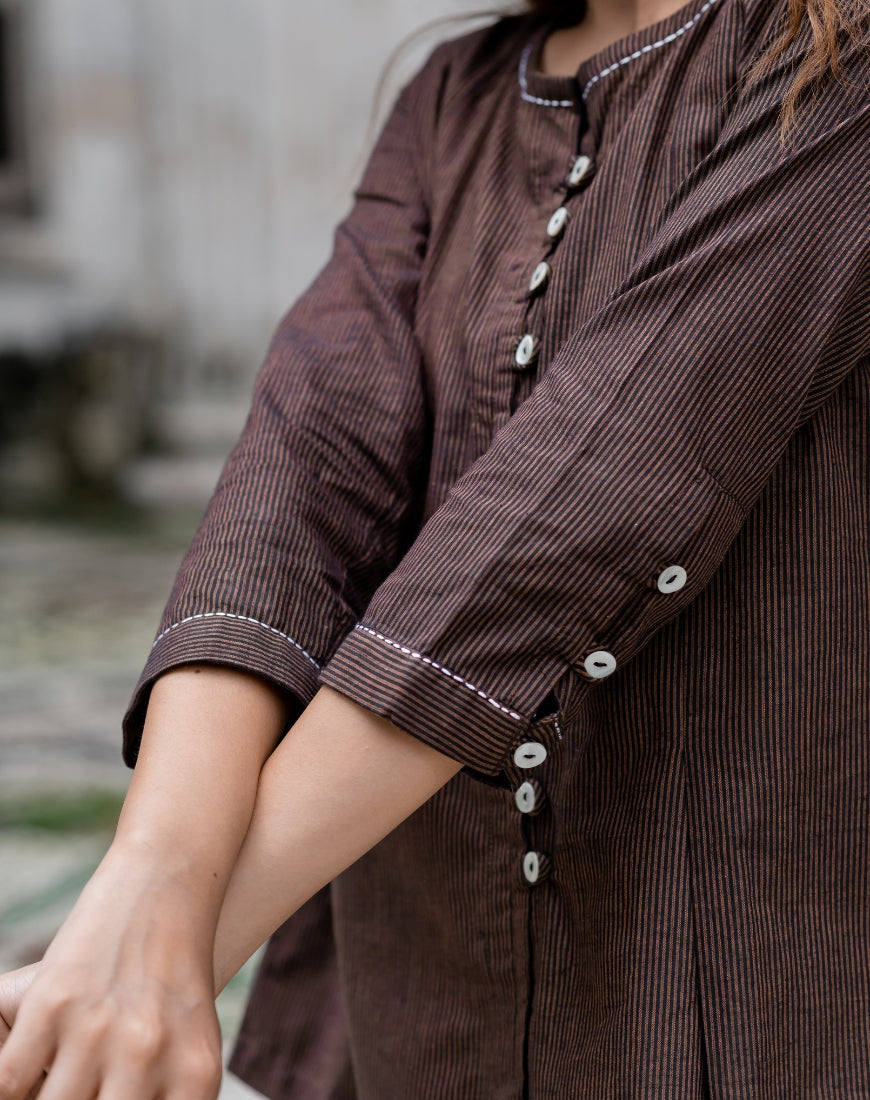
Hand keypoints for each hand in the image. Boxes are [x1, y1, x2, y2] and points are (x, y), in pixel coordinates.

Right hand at [0, 848, 222, 1099]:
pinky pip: (8, 1079)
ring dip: (47, 1096)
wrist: (165, 892)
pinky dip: (12, 1081)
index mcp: (193, 1077)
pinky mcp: (54, 1001)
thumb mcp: (191, 1052)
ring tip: (55, 1078)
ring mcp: (97, 1026)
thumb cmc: (175, 988)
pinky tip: (24, 1071)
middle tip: (76, 1090)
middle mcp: (148, 1054)